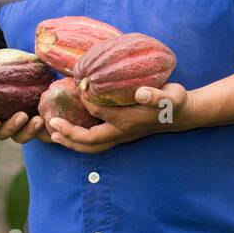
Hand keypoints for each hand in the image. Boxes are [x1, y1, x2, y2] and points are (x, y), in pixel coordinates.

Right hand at [0, 111, 54, 143]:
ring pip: (19, 136)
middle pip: (1, 134)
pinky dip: (42, 129)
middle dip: (12, 127)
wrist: (13, 67)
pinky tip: (49, 119)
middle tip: (22, 115)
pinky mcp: (31, 121)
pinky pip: (36, 131)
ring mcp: (15, 124)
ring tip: (38, 120)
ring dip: (29, 130)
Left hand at [46, 83, 193, 153]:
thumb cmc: (174, 103)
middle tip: (51, 124)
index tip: (78, 86)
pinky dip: (80, 140)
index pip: (98, 113)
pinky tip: (70, 129)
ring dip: (71, 142)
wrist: (183, 114)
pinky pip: (96, 142)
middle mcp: (121, 132)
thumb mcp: (171, 97)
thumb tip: (141, 93)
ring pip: (91, 146)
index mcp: (128, 122)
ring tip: (54, 134)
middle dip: (68, 134)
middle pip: (89, 141)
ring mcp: (121, 136)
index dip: (85, 101)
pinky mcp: (121, 134)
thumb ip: (157, 96)